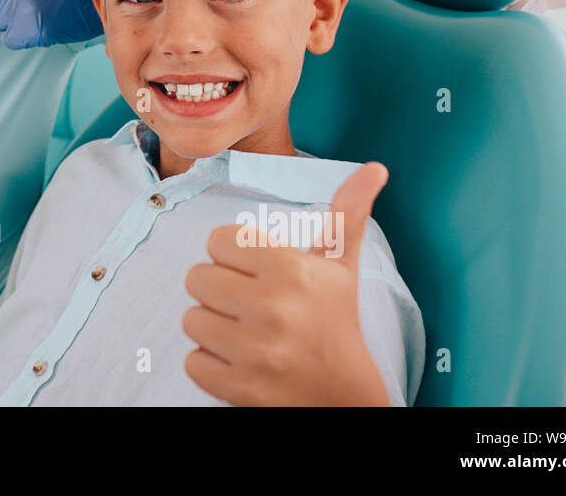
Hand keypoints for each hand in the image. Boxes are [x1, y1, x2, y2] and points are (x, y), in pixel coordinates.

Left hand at [182, 161, 390, 404]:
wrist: (347, 398)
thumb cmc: (336, 322)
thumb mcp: (341, 268)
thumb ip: (346, 214)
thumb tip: (374, 167)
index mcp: (291, 270)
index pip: (218, 240)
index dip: (233, 256)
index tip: (258, 274)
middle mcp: (273, 309)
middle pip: (197, 277)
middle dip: (220, 291)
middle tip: (250, 305)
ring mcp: (256, 353)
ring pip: (191, 320)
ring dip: (213, 328)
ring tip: (247, 334)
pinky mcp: (240, 389)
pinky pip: (192, 362)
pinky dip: (211, 364)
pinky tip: (243, 362)